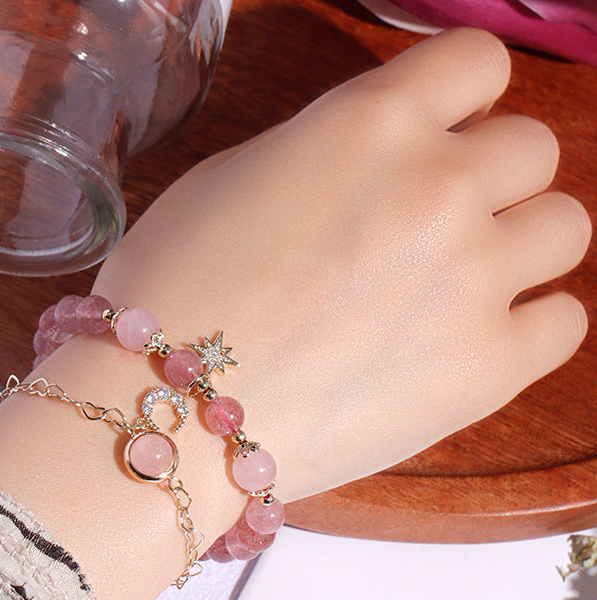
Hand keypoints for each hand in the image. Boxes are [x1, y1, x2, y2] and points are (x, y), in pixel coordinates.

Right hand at [94, 27, 590, 501]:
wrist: (169, 412)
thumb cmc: (173, 294)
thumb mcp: (232, 182)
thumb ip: (324, 155)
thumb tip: (366, 170)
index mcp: (371, 124)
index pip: (476, 62)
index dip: (461, 98)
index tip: (444, 130)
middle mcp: (439, 187)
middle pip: (534, 148)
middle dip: (488, 178)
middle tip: (433, 226)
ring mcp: (473, 280)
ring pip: (564, 227)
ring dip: (517, 247)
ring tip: (455, 287)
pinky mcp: (487, 370)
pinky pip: (564, 324)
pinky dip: (528, 327)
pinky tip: (472, 341)